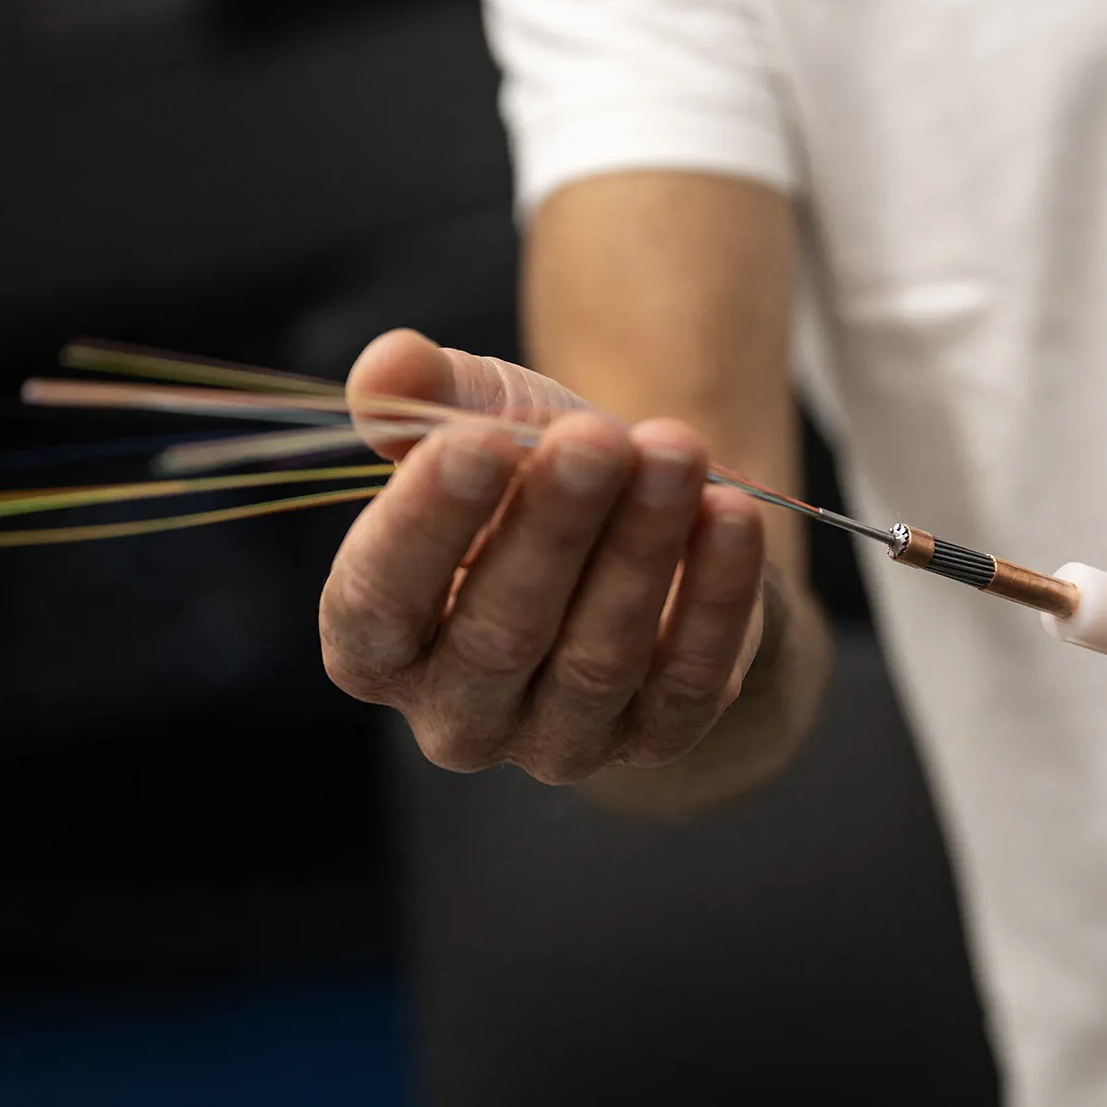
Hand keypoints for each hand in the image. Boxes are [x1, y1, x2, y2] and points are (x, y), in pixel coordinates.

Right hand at [319, 330, 767, 783]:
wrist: (637, 531)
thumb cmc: (529, 481)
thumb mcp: (473, 423)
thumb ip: (418, 395)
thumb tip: (390, 363)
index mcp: (376, 646)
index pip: (379, 600)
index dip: (427, 524)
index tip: (479, 441)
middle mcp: (455, 717)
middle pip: (498, 633)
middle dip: (554, 526)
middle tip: (598, 438)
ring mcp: (558, 743)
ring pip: (598, 656)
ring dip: (641, 547)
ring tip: (676, 450)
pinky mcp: (655, 741)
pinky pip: (689, 680)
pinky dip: (715, 596)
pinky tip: (731, 514)